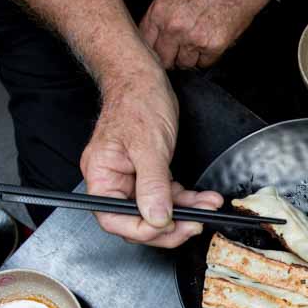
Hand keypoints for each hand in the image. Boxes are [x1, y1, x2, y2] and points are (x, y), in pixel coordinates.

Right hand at [81, 59, 222, 246]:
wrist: (144, 77)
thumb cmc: (137, 101)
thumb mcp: (148, 146)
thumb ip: (152, 185)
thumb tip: (157, 218)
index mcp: (101, 176)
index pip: (114, 219)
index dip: (142, 231)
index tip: (170, 229)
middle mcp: (113, 181)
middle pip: (136, 220)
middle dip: (169, 225)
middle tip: (195, 224)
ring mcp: (131, 179)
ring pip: (157, 210)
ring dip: (185, 211)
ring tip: (207, 206)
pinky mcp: (149, 174)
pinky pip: (167, 195)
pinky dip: (186, 199)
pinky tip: (204, 198)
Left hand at [139, 0, 269, 69]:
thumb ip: (165, 14)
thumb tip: (159, 35)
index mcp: (160, 10)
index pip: (146, 42)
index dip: (153, 49)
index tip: (160, 51)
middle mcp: (173, 26)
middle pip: (164, 59)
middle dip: (172, 57)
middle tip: (181, 51)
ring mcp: (192, 38)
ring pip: (185, 64)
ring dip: (192, 58)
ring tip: (200, 42)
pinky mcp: (212, 46)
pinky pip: (205, 63)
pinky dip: (209, 56)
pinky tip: (213, 40)